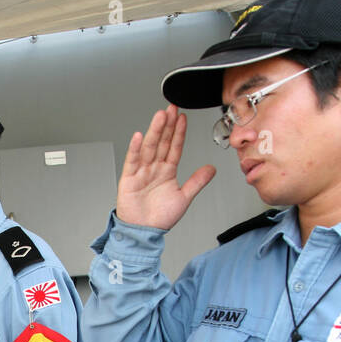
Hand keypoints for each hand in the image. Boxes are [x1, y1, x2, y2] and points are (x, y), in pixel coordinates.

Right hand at [116, 105, 216, 230]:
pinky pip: (132, 161)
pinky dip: (135, 149)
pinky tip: (139, 136)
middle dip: (167, 125)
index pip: (174, 147)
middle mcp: (154, 169)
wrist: (143, 233)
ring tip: (160, 116)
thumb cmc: (159, 218)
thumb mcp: (184, 198)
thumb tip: (212, 168)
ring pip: (150, 148)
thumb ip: (197, 181)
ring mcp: (141, 172)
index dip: (178, 132)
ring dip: (155, 131)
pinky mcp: (129, 179)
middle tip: (171, 108)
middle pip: (162, 142)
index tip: (182, 118)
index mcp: (167, 171)